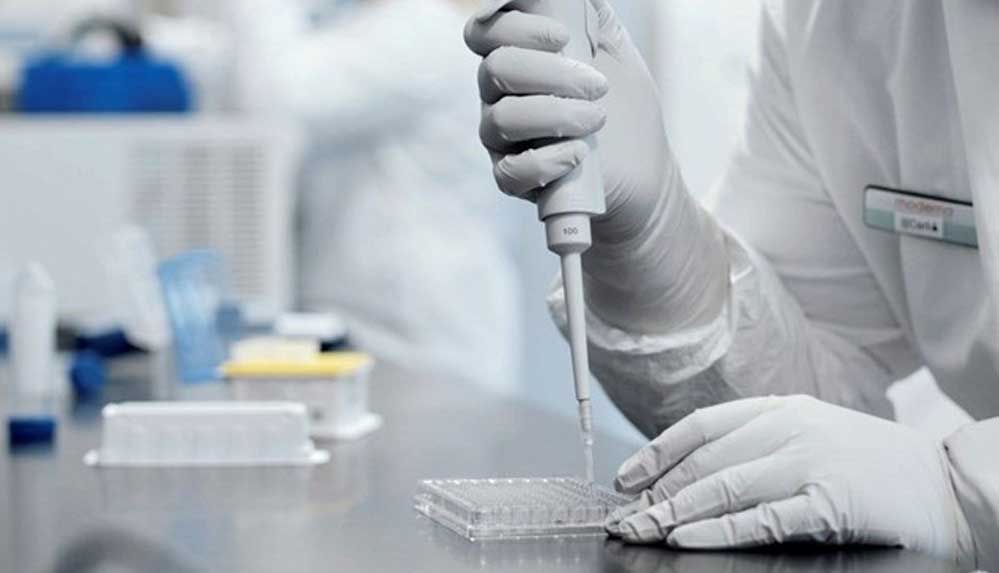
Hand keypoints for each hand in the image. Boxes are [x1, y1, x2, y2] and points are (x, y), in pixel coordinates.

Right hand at [465, 0, 666, 216]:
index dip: (515, 28)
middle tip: (597, 86)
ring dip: (554, 115)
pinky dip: (544, 162)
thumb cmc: (625, 104)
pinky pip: (509, 171)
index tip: (562, 36)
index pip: (485, 32)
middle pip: (494, 71)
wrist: (644, 169)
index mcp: (517, 57)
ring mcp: (502, 139)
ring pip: (501, 120)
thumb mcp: (612, 48)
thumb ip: (586, 13)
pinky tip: (577, 154)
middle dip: (548, 74)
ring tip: (597, 119)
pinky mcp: (514, 180)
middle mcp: (500, 95)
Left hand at [606, 395, 971, 561]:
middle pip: (703, 462)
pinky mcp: (828, 503)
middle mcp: (790, 430)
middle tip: (623, 517)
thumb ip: (761, 444)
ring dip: (671, 513)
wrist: (949, 485)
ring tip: (639, 531)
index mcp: (783, 409)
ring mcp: (809, 464)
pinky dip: (715, 530)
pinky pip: (758, 520)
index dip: (657, 452)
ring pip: (722, 488)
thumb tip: (694, 473)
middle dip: (655, 492)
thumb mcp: (815, 435)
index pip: (702, 426)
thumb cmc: (877, 465)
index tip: (626, 477)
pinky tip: (685, 539)